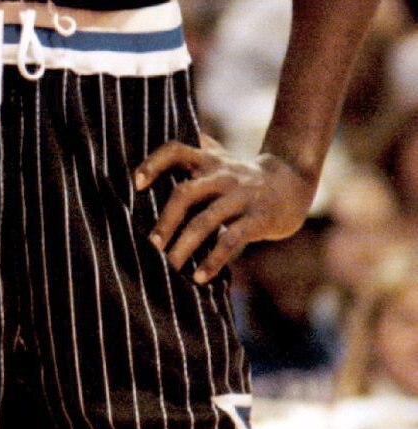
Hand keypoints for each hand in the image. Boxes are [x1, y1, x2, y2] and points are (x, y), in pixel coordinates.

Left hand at [134, 135, 314, 281]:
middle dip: (165, 222)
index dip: (154, 163)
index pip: (176, 151)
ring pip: (205, 221)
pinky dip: (213, 260)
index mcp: (208, 161)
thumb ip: (193, 154)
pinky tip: (199, 277)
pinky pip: (231, 240)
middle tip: (150, 246)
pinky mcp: (258, 218)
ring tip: (168, 267)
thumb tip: (149, 156)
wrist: (293, 181)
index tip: (136, 184)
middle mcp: (222, 176)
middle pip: (186, 194)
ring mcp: (241, 197)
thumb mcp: (219, 159)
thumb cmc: (243, 176)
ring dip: (184, 246)